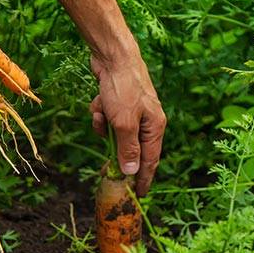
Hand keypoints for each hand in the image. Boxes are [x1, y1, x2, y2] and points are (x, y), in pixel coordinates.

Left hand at [90, 52, 165, 196]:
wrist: (113, 56)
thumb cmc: (123, 88)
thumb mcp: (124, 123)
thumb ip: (128, 150)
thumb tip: (133, 173)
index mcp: (155, 127)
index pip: (151, 160)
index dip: (144, 179)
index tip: (138, 195)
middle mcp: (147, 120)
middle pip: (130, 147)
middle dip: (115, 150)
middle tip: (105, 166)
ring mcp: (133, 111)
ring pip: (114, 132)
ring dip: (103, 126)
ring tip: (101, 113)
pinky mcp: (119, 103)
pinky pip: (107, 118)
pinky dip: (100, 113)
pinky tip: (98, 101)